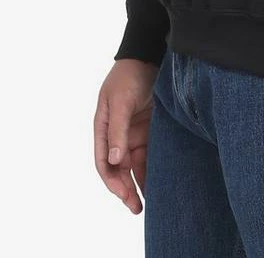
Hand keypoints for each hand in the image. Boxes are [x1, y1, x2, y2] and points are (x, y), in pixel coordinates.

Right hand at [94, 59, 158, 213]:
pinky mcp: (151, 129)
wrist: (150, 55)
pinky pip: (150, 153)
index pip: (103, 162)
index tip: (123, 194)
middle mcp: (117, 133)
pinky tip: (160, 180)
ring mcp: (134, 132)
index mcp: (103, 127)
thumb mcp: (120, 101)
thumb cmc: (129, 75)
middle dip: (126, 189)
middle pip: (119, 168)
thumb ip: (117, 130)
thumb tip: (113, 160)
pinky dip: (152, 167)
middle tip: (137, 208)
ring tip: (150, 201)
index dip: (112, 180)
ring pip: (135, 164)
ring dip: (140, 182)